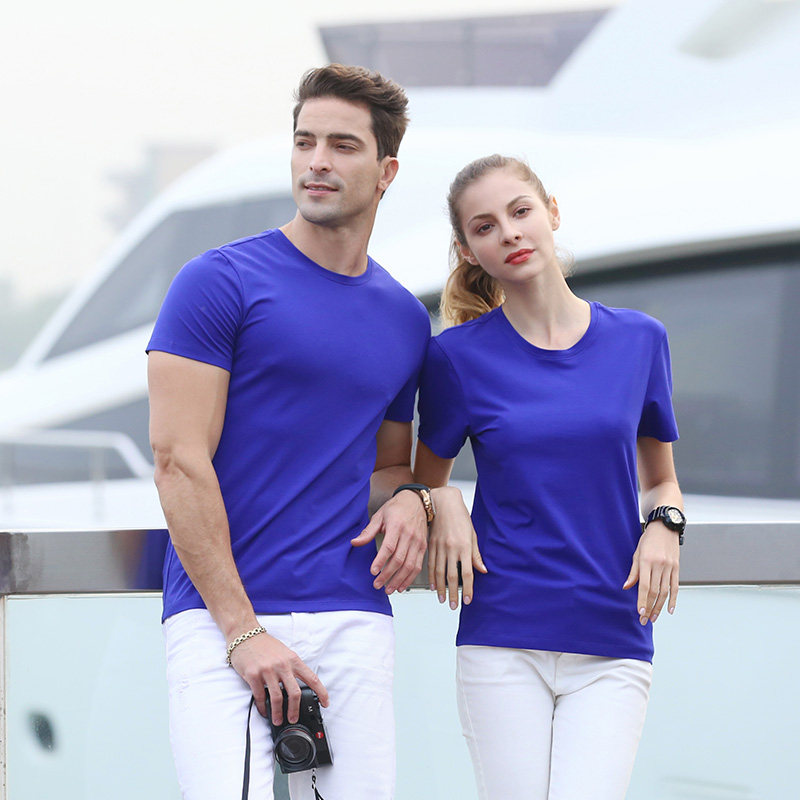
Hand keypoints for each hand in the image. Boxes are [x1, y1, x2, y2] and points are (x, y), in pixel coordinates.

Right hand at [229, 631, 328, 723]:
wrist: (245, 635)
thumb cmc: (266, 645)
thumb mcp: (284, 653)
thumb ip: (292, 668)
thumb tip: (299, 687)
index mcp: (293, 660)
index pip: (312, 678)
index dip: (321, 692)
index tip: (325, 703)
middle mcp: (282, 665)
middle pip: (294, 693)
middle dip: (295, 710)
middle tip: (294, 719)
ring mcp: (267, 670)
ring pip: (277, 698)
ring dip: (277, 713)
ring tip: (278, 720)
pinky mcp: (253, 675)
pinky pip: (260, 696)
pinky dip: (262, 707)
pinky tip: (264, 711)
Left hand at [351, 489, 427, 593]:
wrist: (416, 501)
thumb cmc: (397, 508)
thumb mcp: (379, 516)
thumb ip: (368, 532)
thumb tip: (355, 542)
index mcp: (396, 526)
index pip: (389, 547)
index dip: (380, 561)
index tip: (373, 571)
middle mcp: (409, 535)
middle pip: (399, 559)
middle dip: (387, 575)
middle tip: (377, 584)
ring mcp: (418, 542)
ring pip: (409, 566)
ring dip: (398, 580)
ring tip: (388, 589)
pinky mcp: (423, 547)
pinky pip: (417, 566)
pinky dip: (410, 578)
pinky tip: (401, 585)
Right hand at [428, 487, 486, 608]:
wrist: (443, 503)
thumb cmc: (460, 517)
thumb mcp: (472, 534)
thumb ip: (476, 555)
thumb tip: (483, 571)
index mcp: (464, 546)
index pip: (467, 573)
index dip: (468, 589)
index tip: (468, 600)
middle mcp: (451, 548)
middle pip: (452, 576)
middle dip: (452, 593)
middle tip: (452, 605)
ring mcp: (439, 547)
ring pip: (439, 572)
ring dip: (440, 588)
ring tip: (442, 599)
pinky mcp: (431, 545)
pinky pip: (431, 564)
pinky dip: (431, 576)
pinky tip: (432, 585)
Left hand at [623, 521, 679, 624]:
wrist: (665, 527)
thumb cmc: (648, 540)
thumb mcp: (637, 553)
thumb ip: (633, 571)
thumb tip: (626, 587)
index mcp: (646, 561)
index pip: (644, 586)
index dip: (642, 600)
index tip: (640, 613)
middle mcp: (659, 565)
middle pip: (655, 591)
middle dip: (649, 607)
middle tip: (645, 620)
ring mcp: (669, 567)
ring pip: (665, 591)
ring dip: (659, 607)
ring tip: (654, 618)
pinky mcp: (677, 567)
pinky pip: (675, 586)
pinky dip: (673, 599)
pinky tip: (670, 610)